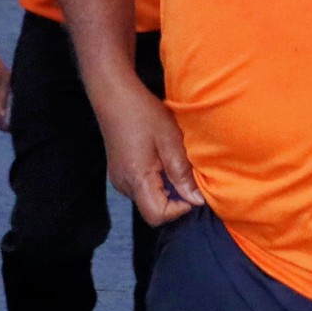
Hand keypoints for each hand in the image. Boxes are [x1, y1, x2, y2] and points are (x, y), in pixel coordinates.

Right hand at [96, 77, 204, 224]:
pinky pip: (141, 187)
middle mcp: (124, 185)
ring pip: (148, 199)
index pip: (158, 216)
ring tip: (173, 163)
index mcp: (137, 179)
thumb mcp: (170, 140)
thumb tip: (197, 200)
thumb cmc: (143, 112)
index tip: (192, 190)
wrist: (114, 95)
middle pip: (153, 210)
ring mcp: (118, 179)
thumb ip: (182, 173)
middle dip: (175, 199)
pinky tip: (161, 160)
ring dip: (166, 189)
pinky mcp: (118, 173)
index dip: (179, 209)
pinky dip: (156, 181)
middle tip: (186, 174)